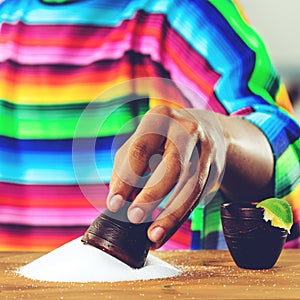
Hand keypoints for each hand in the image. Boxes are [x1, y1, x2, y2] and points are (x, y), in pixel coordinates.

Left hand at [106, 105, 226, 248]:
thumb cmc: (163, 138)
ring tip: (153, 235)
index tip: (114, 204)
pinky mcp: (216, 167)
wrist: (205, 128)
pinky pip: (199, 196)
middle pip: (173, 166)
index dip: (126, 179)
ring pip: (191, 186)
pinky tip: (166, 229)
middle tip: (133, 218)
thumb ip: (126, 168)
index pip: (141, 150)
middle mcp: (187, 129)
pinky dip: (181, 216)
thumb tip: (116, 201)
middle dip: (152, 195)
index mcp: (160, 117)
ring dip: (171, 215)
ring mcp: (206, 148)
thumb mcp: (141, 141)